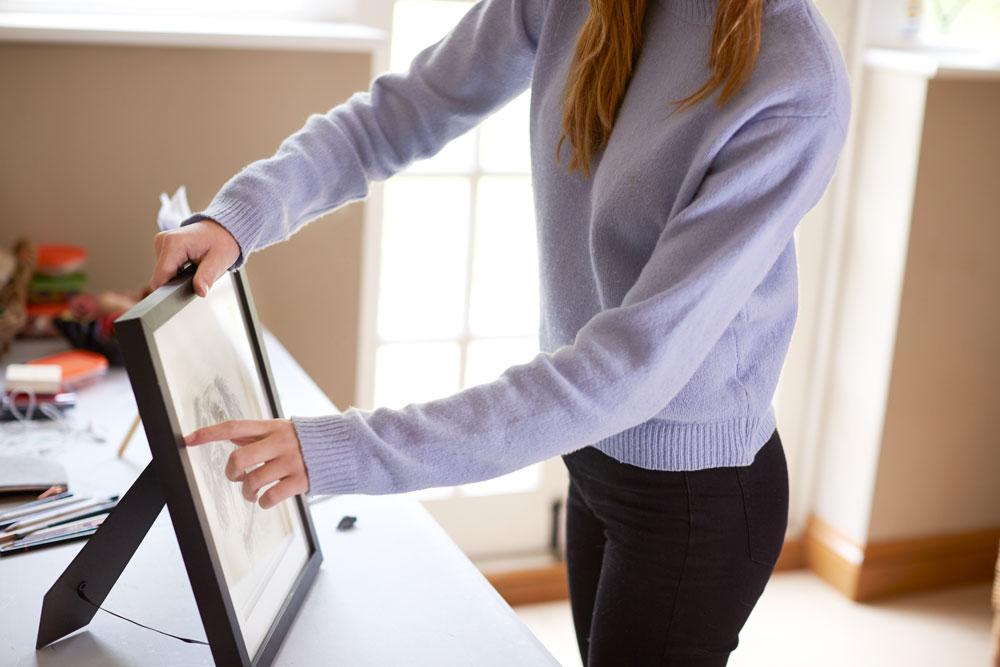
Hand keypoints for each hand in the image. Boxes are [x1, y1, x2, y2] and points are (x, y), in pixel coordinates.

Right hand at [150, 219, 239, 296]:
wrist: (222, 229)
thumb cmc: (222, 241)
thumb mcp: (219, 261)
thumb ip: (206, 277)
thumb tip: (200, 292)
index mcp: (174, 243)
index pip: (160, 276)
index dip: (166, 291)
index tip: (175, 301)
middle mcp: (163, 240)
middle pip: (160, 276)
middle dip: (176, 284)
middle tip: (196, 281)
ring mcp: (161, 243)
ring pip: (162, 273)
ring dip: (176, 278)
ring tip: (195, 271)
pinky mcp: (163, 247)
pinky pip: (164, 267)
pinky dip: (176, 272)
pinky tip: (188, 268)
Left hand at [184, 419, 308, 508]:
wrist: (346, 448)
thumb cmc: (310, 440)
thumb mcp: (284, 430)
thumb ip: (259, 435)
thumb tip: (232, 437)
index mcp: (272, 427)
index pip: (234, 427)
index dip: (209, 433)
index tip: (189, 439)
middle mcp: (280, 442)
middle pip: (239, 458)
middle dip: (231, 473)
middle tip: (236, 477)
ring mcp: (290, 462)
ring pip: (252, 481)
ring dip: (247, 492)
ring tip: (253, 492)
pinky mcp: (300, 480)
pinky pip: (270, 497)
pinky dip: (264, 502)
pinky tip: (268, 498)